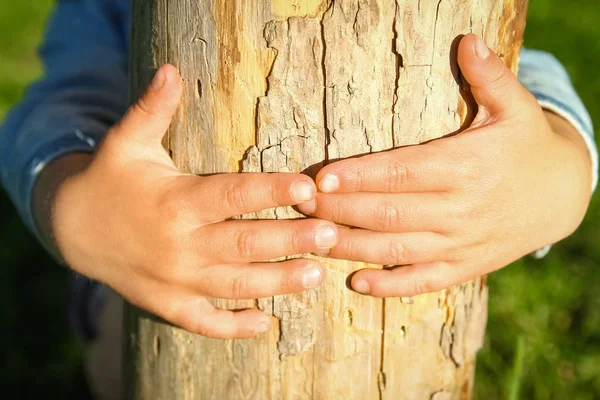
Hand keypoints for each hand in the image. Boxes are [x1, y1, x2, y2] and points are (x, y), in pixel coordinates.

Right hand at [50, 65, 337, 337]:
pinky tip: (265, 323)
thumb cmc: (112, 179)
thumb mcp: (126, 141)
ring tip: (317, 275)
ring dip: (278, 282)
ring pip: (235, 285)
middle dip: (290, 240)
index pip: (232, 195)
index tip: (306, 187)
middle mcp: (179, 244)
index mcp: (176, 201)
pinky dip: (234, 327)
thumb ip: (152, 109)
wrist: (72, 229)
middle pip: (244, 243)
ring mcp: (174, 280)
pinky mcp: (168, 304)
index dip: (270, 191)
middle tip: (331, 234)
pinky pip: (204, 323)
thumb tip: (170, 68)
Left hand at [298, 34, 591, 297]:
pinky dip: (389, 285)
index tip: (322, 177)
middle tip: (300, 204)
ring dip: (351, 246)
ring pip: (397, 249)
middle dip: (340, 210)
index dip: (360, 176)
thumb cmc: (527, 146)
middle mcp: (459, 209)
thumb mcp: (515, 107)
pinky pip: (423, 282)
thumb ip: (489, 76)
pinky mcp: (465, 267)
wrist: (560, 195)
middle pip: (388, 213)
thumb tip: (469, 40)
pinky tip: (356, 282)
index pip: (401, 173)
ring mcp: (461, 243)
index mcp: (464, 167)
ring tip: (312, 239)